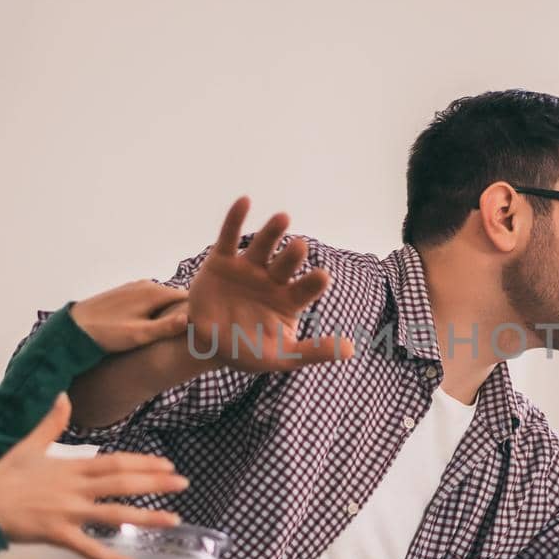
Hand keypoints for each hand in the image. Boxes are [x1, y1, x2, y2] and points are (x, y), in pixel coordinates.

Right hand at [0, 394, 185, 558]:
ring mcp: (68, 514)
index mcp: (70, 468)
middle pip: (122, 483)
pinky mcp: (57, 536)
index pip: (115, 462)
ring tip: (175, 519)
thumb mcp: (26, 445)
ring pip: (114, 515)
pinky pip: (90, 550)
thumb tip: (62, 394)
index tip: (166, 464)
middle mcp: (74, 490)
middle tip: (184, 482)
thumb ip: (50, 423)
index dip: (142, 462)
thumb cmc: (0, 477)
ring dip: (146, 517)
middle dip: (155, 482)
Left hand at [70, 280, 189, 353]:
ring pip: (161, 300)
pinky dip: (155, 311)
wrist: (73, 328)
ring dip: (168, 312)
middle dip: (183, 312)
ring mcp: (134, 288)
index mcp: (154, 292)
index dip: (197, 311)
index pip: (187, 297)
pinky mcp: (124, 294)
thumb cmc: (107, 333)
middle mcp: (146, 285)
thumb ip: (166, 326)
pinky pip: (148, 301)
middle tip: (190, 334)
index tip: (203, 327)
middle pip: (175, 298)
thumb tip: (192, 317)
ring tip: (173, 333)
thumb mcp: (140, 334)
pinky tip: (151, 327)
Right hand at [186, 197, 355, 370]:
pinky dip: (236, 219)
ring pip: (262, 246)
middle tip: (300, 247)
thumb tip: (351, 350)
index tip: (322, 277)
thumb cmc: (249, 350)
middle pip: (286, 263)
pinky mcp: (222, 261)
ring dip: (272, 232)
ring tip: (283, 218)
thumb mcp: (282, 356)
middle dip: (292, 255)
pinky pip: (228, 237)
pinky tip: (245, 201)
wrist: (207, 344)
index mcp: (289, 299)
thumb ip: (313, 351)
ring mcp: (247, 268)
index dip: (313, 282)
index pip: (306, 289)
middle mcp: (272, 279)